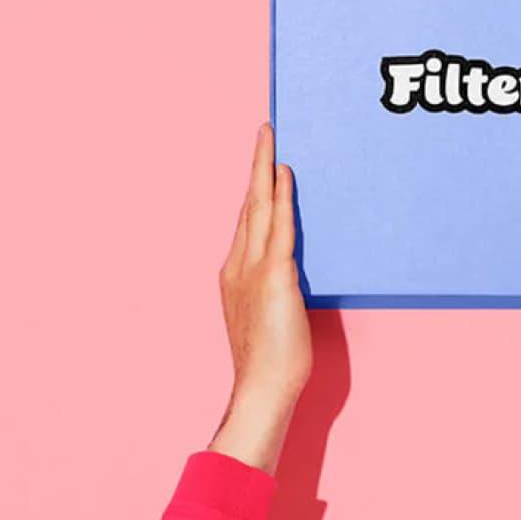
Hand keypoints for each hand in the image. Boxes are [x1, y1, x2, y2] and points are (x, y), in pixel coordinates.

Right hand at [208, 124, 308, 474]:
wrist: (264, 387)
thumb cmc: (271, 362)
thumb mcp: (268, 316)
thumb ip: (273, 289)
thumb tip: (288, 272)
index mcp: (232, 274)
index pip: (244, 221)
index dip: (251, 191)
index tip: (258, 165)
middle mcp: (236, 265)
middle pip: (246, 204)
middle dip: (255, 166)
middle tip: (264, 132)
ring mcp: (252, 269)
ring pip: (258, 206)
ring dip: (265, 169)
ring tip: (272, 139)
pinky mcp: (273, 276)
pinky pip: (279, 226)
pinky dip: (281, 197)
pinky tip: (286, 174)